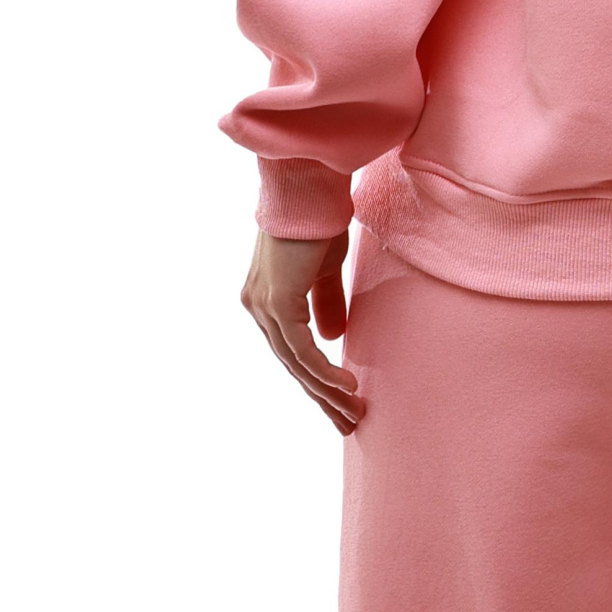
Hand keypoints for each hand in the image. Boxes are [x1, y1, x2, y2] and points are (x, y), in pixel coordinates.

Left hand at [241, 230, 363, 432]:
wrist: (307, 188)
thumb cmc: (318, 219)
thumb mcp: (325, 269)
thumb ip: (326, 303)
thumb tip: (334, 337)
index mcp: (266, 300)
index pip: (292, 351)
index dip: (317, 379)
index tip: (342, 402)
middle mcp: (257, 307)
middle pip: (291, 364)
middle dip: (321, 397)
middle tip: (348, 423)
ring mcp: (264, 306)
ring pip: (296, 363)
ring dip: (327, 392)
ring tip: (353, 413)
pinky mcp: (277, 302)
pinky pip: (301, 350)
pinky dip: (324, 371)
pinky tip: (346, 388)